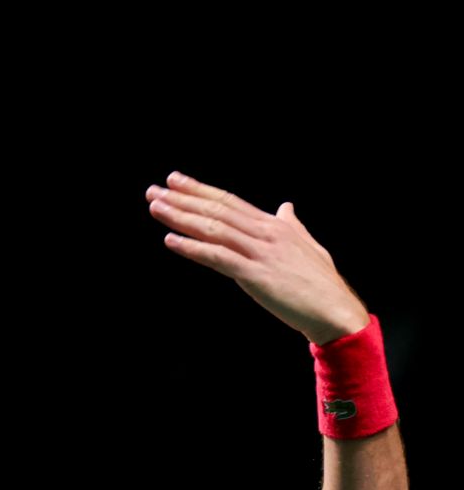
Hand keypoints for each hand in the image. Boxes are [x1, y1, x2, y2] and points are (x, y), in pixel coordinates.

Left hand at [145, 172, 370, 344]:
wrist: (335, 309)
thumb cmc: (321, 282)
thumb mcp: (307, 245)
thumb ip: (292, 225)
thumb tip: (286, 206)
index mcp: (274, 225)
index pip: (229, 201)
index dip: (200, 190)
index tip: (175, 180)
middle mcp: (265, 232)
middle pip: (217, 209)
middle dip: (183, 198)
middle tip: (154, 190)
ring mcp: (260, 252)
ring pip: (214, 228)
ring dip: (181, 217)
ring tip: (156, 207)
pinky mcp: (255, 275)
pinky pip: (218, 257)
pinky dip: (193, 248)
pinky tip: (172, 241)